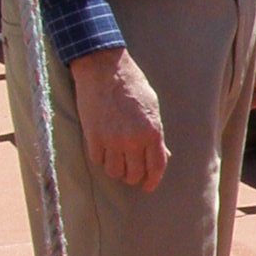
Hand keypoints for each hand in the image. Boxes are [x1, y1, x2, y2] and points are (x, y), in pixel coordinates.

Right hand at [72, 45, 167, 190]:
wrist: (103, 69)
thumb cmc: (131, 85)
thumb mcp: (152, 107)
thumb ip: (156, 133)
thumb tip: (162, 154)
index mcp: (152, 131)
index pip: (156, 166)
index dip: (153, 180)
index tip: (148, 186)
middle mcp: (133, 139)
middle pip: (134, 173)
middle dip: (133, 176)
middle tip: (130, 172)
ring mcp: (112, 139)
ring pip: (114, 171)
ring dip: (116, 169)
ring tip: (116, 160)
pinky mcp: (93, 137)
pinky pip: (98, 160)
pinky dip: (101, 159)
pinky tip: (103, 150)